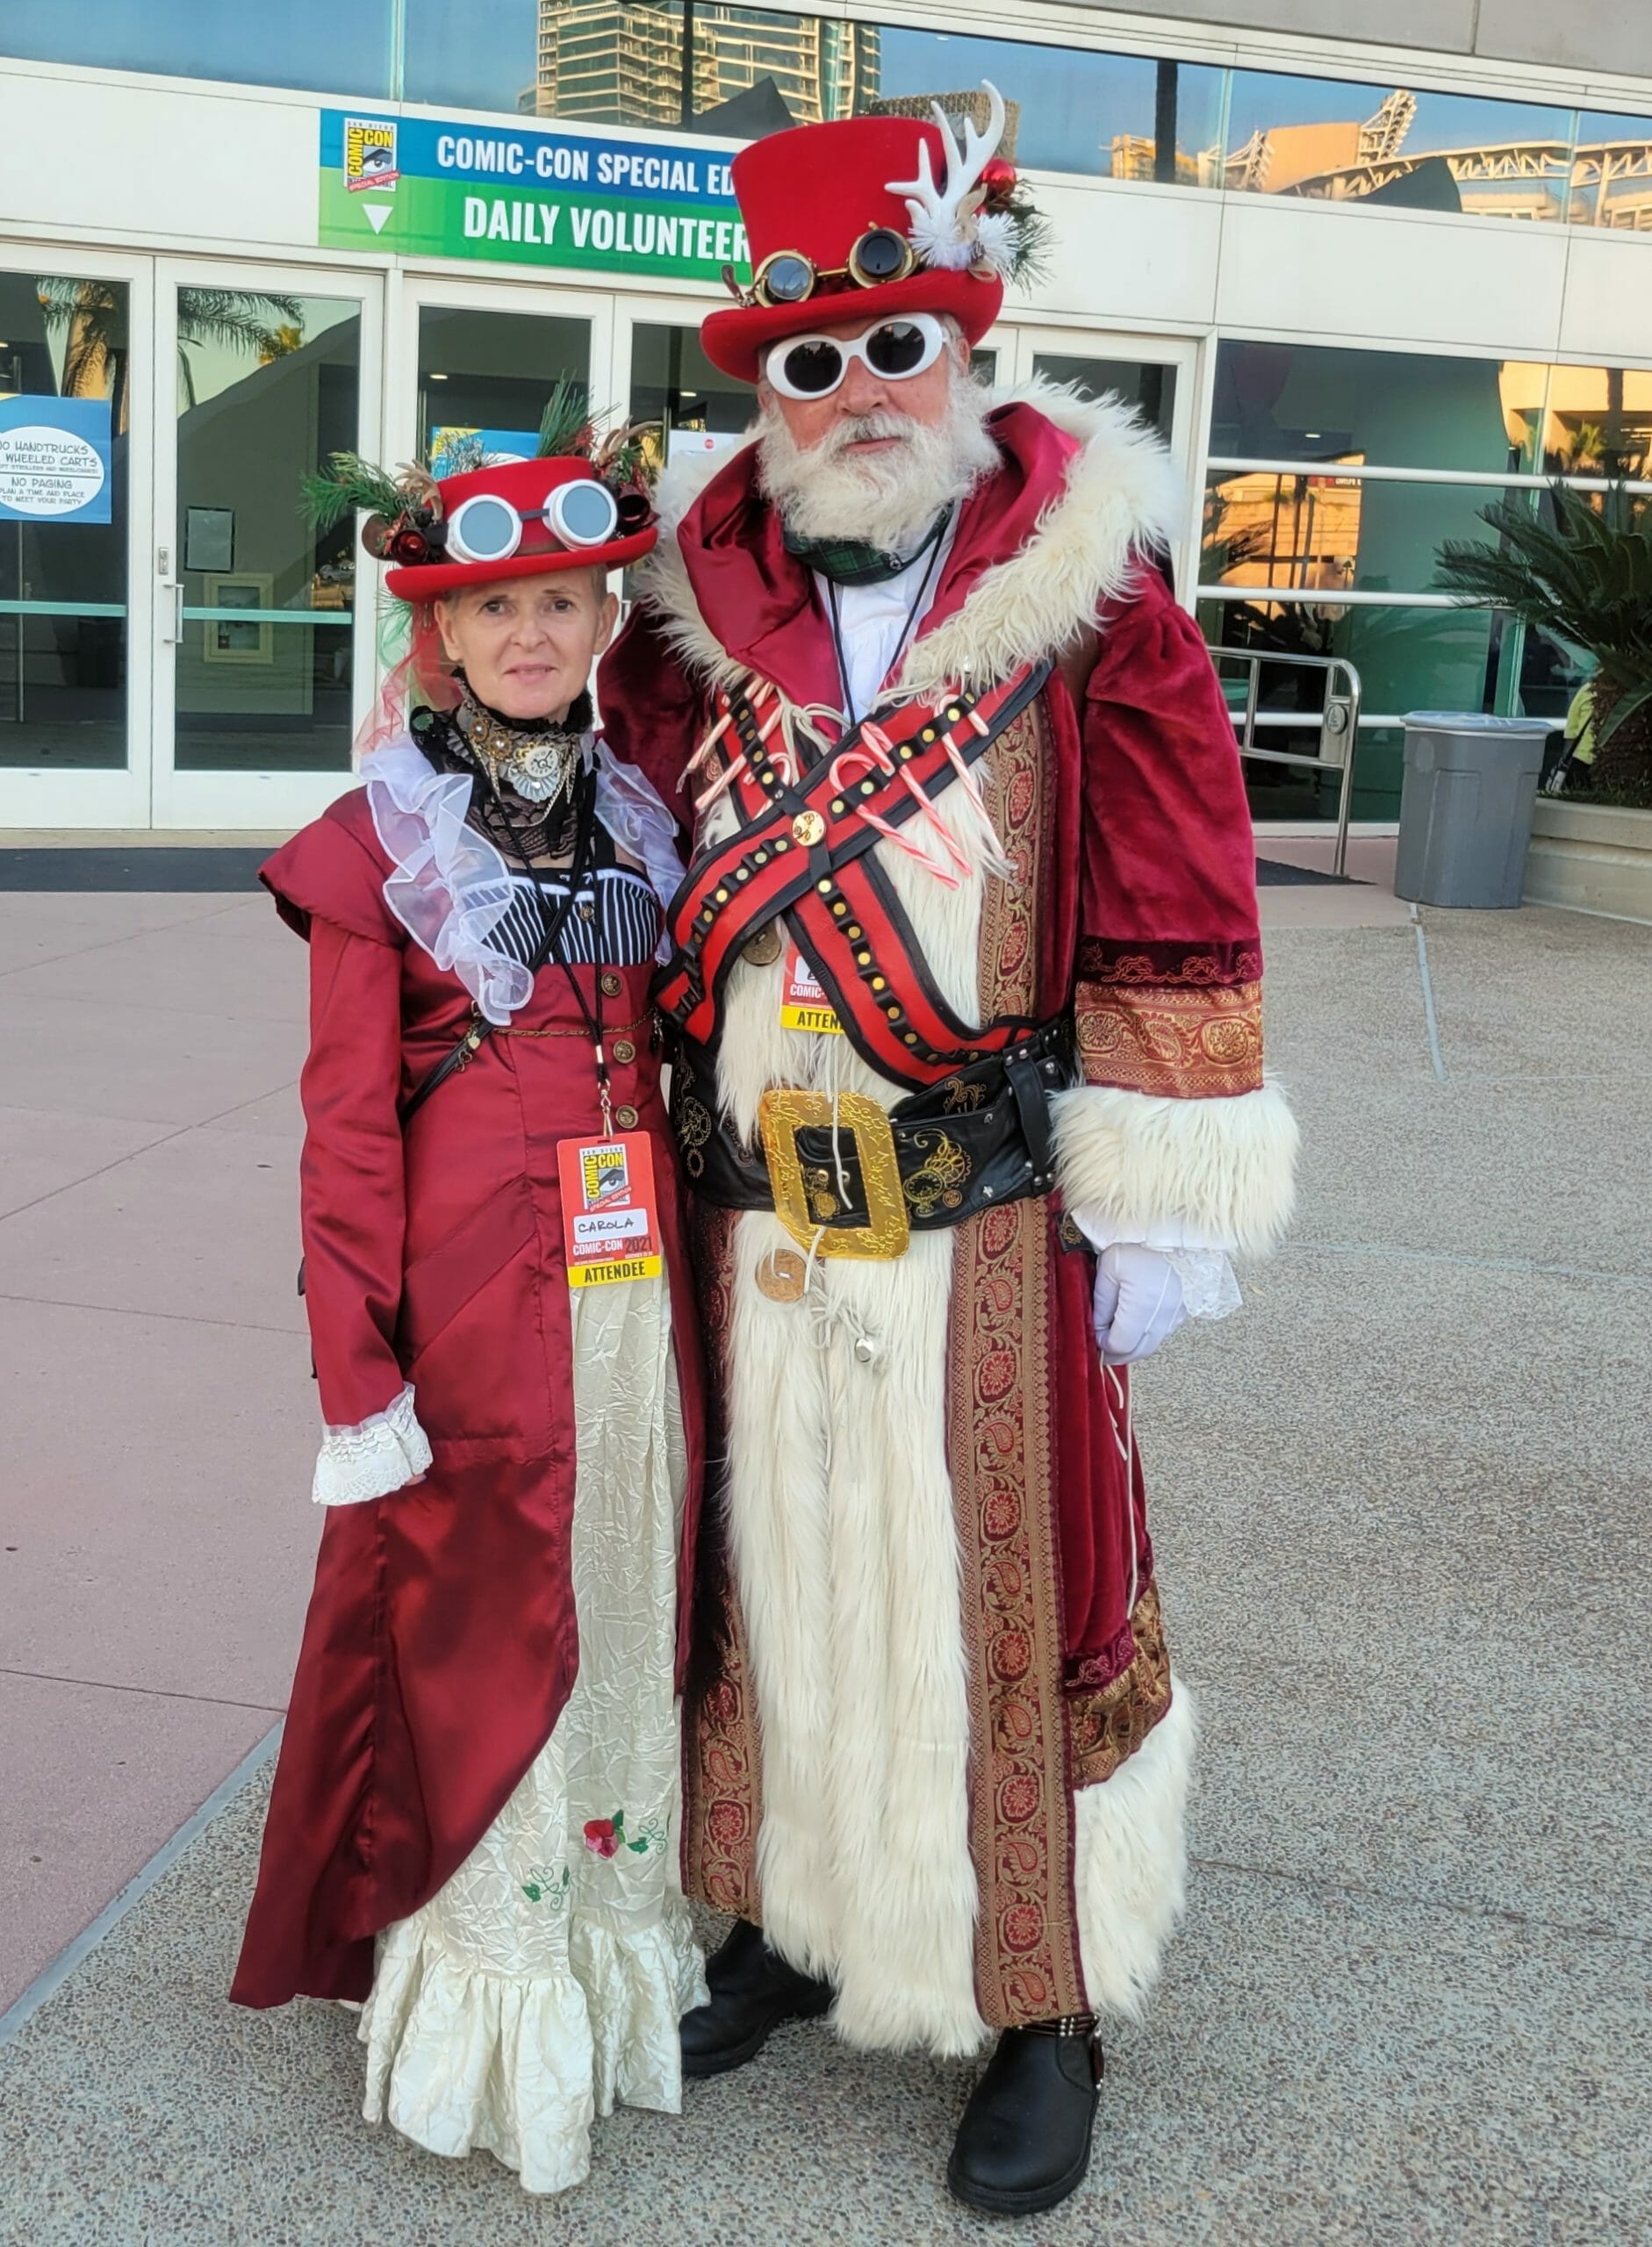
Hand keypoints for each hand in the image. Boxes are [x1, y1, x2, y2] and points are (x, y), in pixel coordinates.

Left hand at [1091, 1243, 1187, 1365]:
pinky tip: (1136, 1325)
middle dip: (1118, 1353)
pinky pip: (1164, 1332)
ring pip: (1153, 1344)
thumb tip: (1099, 1330)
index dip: (1104, 1344)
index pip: (1121, 1344)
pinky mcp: (1185, 1308)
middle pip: (1139, 1351)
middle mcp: (1165, 1314)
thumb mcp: (1109, 1270)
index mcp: (1144, 1305)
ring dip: (1134, 1346)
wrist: (1169, 1227)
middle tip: (1102, 1347)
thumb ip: (1103, 1304)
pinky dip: (1148, 1335)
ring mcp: (1178, 1312)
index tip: (1094, 1335)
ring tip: (1117, 1336)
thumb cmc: (1136, 1241)